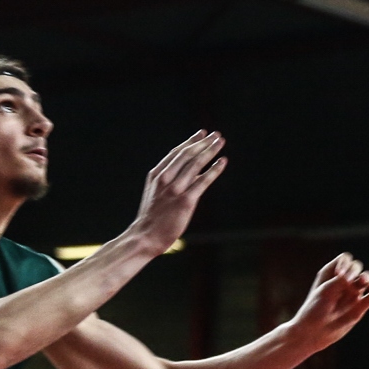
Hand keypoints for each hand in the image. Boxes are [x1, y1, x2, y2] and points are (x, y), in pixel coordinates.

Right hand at [130, 131, 226, 252]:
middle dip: (203, 142)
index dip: (190, 141)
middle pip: (187, 155)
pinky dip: (214, 170)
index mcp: (157, 175)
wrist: (146, 236)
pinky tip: (223, 161)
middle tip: (216, 134)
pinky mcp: (186, 201)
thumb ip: (173, 180)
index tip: (201, 133)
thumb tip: (197, 171)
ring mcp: (175, 189)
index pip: (176, 153)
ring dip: (210, 150)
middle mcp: (165, 179)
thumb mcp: (157, 192)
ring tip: (221, 142)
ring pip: (196, 164)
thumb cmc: (154, 216)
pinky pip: (203, 181)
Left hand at [287, 254, 368, 347]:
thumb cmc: (315, 309)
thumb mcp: (325, 291)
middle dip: (355, 270)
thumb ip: (342, 280)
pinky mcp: (360, 307)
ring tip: (363, 281)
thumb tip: (360, 277)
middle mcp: (343, 282)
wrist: (313, 332)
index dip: (345, 264)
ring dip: (367, 277)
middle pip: (357, 267)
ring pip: (367, 279)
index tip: (339, 275)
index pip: (345, 259)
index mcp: (332, 274)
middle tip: (347, 282)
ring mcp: (353, 293)